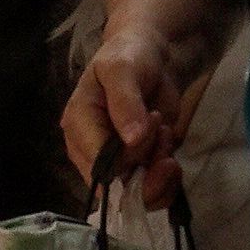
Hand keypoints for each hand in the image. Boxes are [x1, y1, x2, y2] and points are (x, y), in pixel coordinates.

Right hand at [59, 32, 194, 209]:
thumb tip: (132, 141)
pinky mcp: (137, 166)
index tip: (151, 127)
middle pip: (116, 186)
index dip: (128, 156)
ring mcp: (115, 162)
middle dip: (147, 164)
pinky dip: (168, 177)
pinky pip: (152, 190)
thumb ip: (125, 102)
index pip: (97, 164)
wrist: (153, 56)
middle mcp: (91, 151)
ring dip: (160, 172)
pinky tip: (170, 149)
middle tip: (162, 129)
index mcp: (79, 126)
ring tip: (167, 134)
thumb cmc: (129, 56)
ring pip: (136, 193)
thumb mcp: (122, 69)